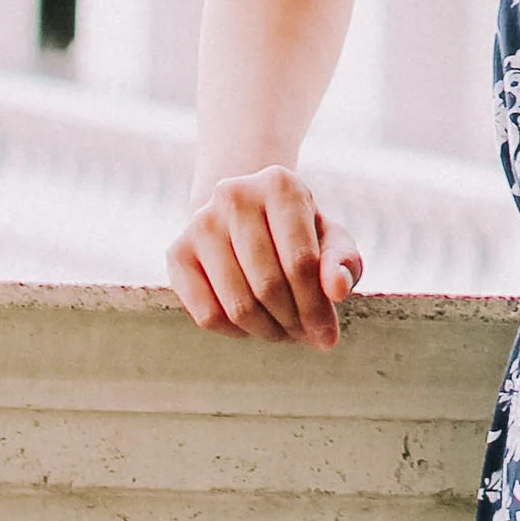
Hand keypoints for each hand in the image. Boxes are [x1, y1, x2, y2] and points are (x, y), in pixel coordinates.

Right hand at [168, 165, 362, 347]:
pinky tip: (252, 324)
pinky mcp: (176, 251)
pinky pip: (206, 315)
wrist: (248, 216)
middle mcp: (234, 194)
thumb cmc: (300, 234)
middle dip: (293, 323)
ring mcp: (200, 222)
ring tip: (284, 332)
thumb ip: (343, 263)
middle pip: (268, 286)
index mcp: (280, 184)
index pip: (300, 263)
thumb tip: (338, 290)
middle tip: (306, 336)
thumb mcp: (332, 241)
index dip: (317, 308)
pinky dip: (234, 332)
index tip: (328, 337)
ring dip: (267, 331)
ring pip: (237, 306)